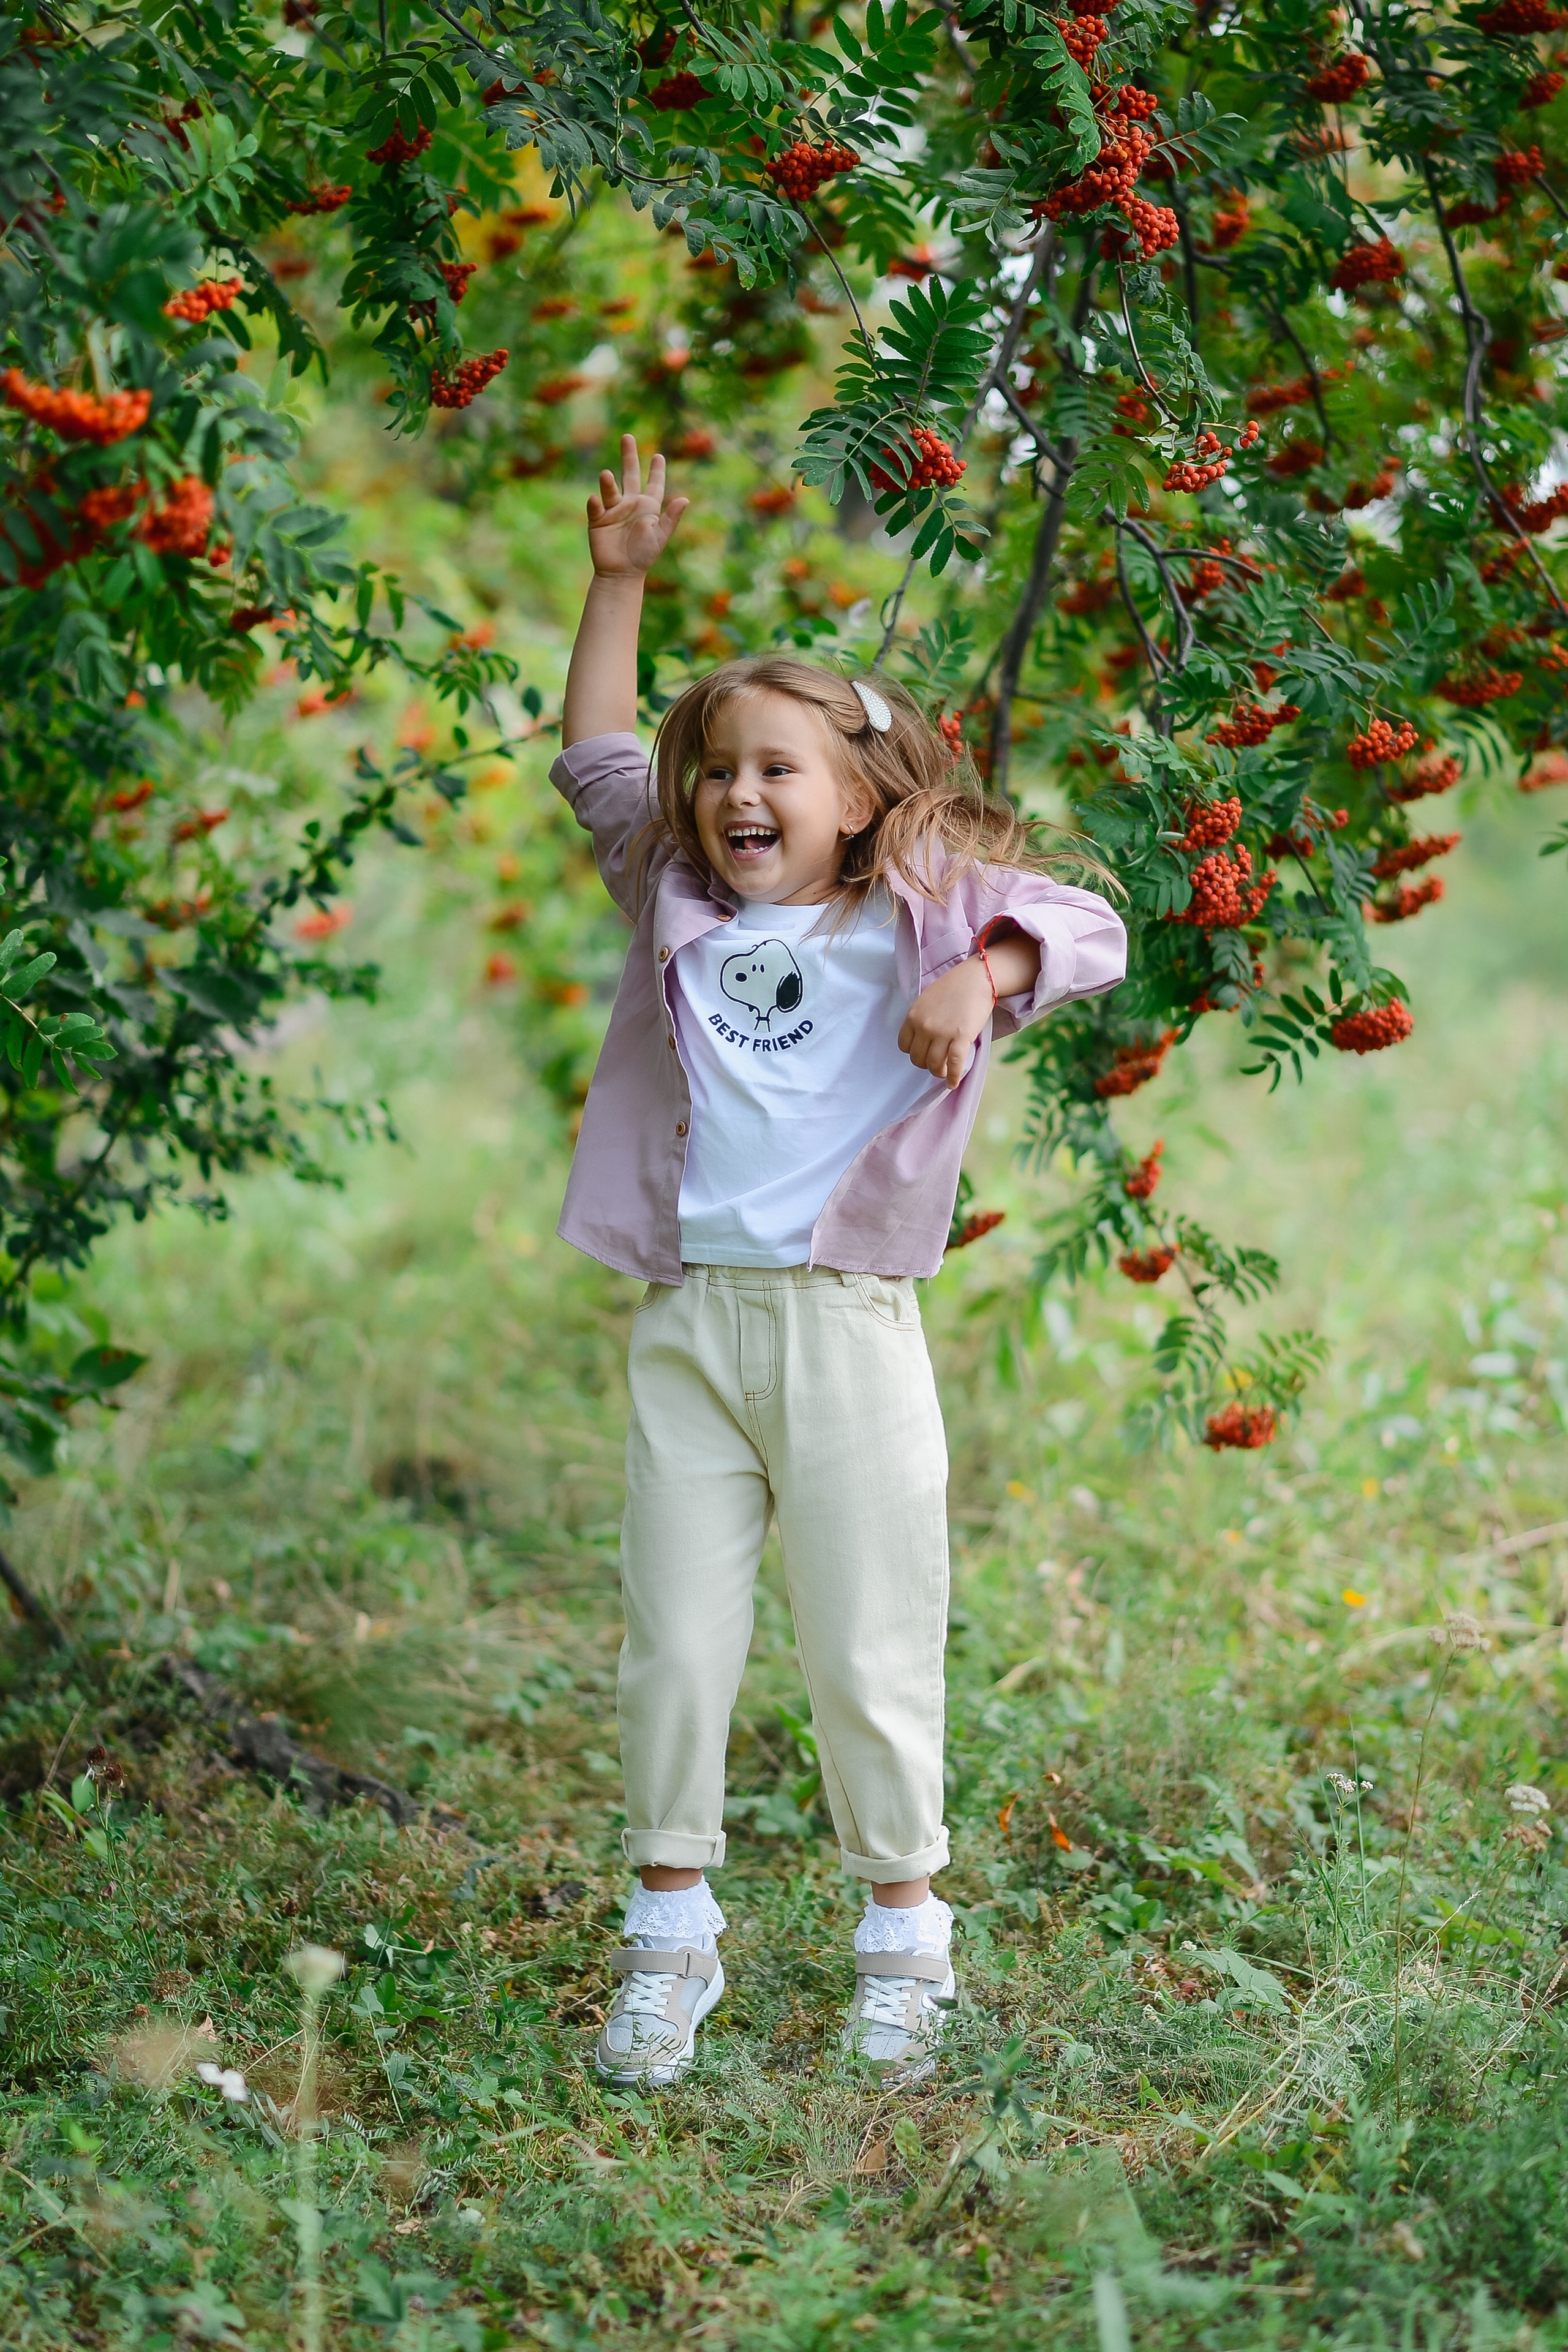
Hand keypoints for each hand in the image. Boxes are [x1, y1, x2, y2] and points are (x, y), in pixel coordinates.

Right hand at [587, 432, 688, 578]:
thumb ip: (671, 518)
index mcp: (647, 507)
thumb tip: (685, 499)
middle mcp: (630, 504)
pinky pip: (596, 508)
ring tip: (606, 474)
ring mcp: (613, 510)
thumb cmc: (643, 556)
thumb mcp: (660, 537)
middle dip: (629, 457)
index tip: (659, 456)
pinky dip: (595, 503)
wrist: (621, 574)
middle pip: (630, 475)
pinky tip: (595, 499)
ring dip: (608, 482)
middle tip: (628, 437)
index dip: (657, 471)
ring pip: (611, 490)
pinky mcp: (598, 520)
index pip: (655, 484)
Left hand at [898, 958, 996, 1090]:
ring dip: (940, 1072)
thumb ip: (921, 1020)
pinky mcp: (961, 1037)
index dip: (914, 1052)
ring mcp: (942, 1033)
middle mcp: (924, 1026)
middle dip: (926, 1063)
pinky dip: (953, 1077)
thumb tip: (923, 1041)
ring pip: (934, 1065)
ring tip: (945, 1072)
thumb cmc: (953, 987)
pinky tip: (953, 1083)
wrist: (976, 978)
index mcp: (913, 1016)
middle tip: (937, 1062)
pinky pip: (955, 1064)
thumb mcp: (927, 1001)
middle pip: (918, 1059)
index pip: (904, 1046)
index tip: (923, 1052)